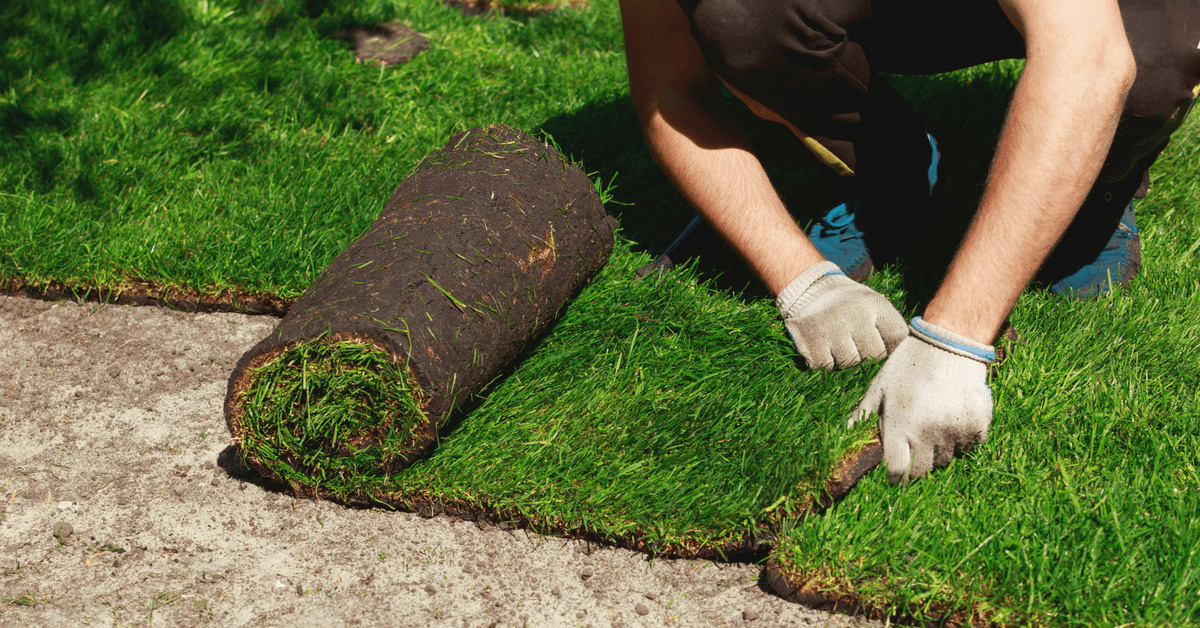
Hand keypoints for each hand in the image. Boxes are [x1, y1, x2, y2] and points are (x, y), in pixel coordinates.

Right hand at [777, 261, 906, 369]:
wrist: (808, 290)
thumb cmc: (848, 305)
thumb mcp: (872, 304)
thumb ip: (890, 327)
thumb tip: (903, 361)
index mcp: (874, 303)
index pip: (897, 337)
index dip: (890, 345)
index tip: (880, 342)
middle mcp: (853, 313)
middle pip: (873, 354)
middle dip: (865, 354)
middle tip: (854, 342)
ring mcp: (830, 327)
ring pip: (849, 362)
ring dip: (844, 359)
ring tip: (838, 343)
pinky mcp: (809, 340)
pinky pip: (825, 366)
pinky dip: (825, 362)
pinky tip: (823, 347)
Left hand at [848, 317, 995, 481]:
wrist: (949, 344)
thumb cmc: (909, 365)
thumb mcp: (880, 386)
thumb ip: (865, 414)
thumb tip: (849, 434)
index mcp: (899, 424)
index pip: (897, 470)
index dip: (894, 476)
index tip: (894, 473)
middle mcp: (927, 432)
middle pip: (923, 470)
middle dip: (915, 464)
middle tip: (914, 446)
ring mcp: (955, 431)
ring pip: (946, 459)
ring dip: (938, 450)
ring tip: (933, 424)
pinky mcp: (977, 426)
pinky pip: (968, 447)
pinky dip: (961, 440)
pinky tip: (953, 419)